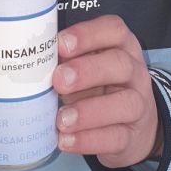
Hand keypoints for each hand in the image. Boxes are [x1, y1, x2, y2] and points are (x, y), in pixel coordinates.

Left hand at [52, 15, 160, 168]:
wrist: (133, 127)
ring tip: (61, 119)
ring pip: (126, 103)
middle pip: (121, 64)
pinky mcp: (133, 136)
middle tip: (59, 81)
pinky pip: (117, 137)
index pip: (114, 30)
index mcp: (122, 47)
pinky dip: (89, 140)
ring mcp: (138, 104)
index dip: (88, 34)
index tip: (61, 44)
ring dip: (90, 111)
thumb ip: (67, 62)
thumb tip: (32, 64)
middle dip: (88, 70)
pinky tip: (66, 140)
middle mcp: (134, 73)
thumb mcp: (87, 69)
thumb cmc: (101, 89)